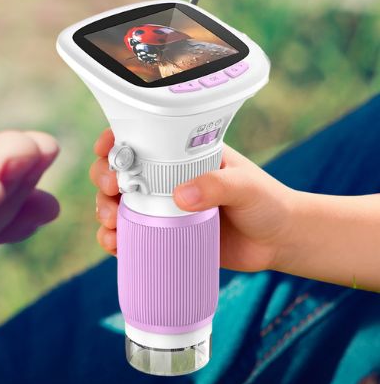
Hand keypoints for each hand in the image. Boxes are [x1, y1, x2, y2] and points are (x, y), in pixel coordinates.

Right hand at [90, 127, 295, 273]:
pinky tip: (114, 244)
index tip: (104, 150)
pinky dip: (115, 239)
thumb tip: (179, 197)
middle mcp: (163, 177)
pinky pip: (131, 236)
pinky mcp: (165, 236)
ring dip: (104, 209)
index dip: (113, 141)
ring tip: (111, 223)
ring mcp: (161, 207)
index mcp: (178, 154)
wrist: (280, 242)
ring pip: (118, 202)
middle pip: (117, 170)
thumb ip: (215, 186)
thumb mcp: (244, 185)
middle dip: (103, 178)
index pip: (137, 139)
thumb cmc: (265, 202)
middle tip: (110, 190)